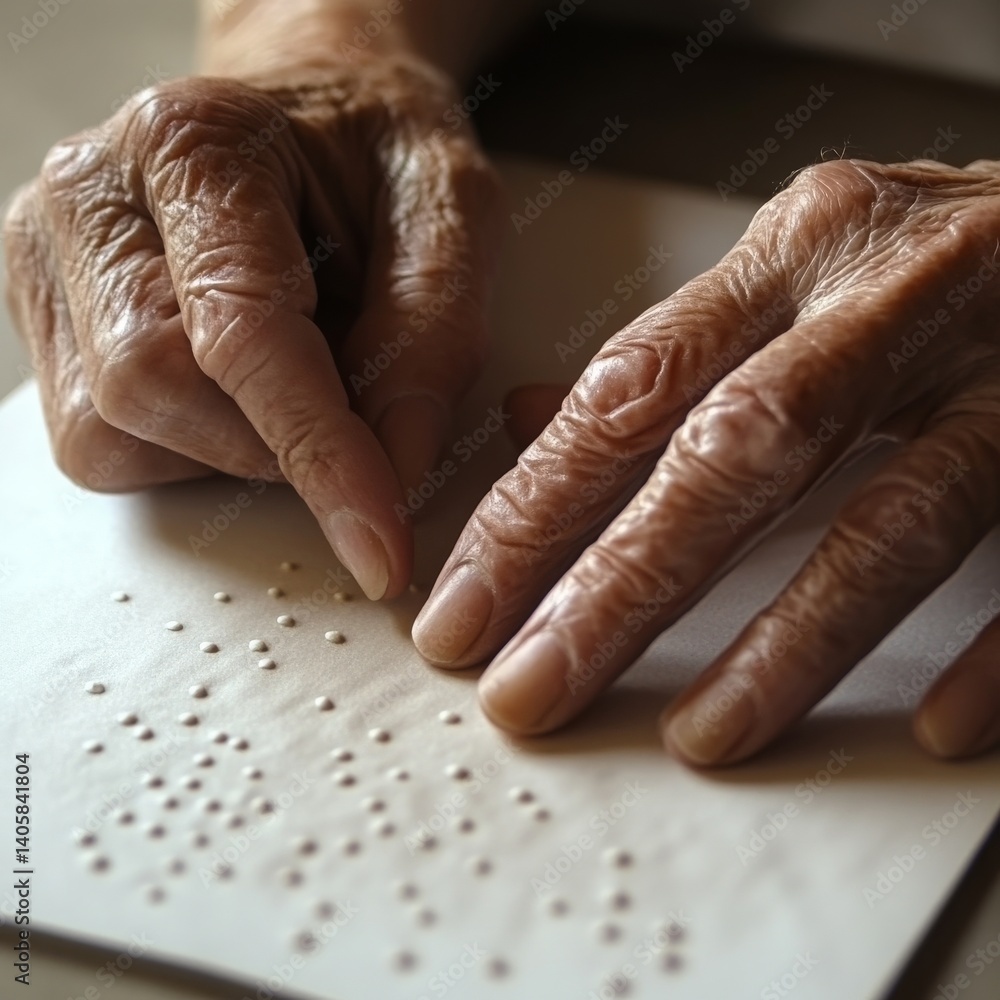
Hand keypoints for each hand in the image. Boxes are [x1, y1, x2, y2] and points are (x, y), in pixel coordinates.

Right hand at [3, 55, 502, 599]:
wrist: (307, 115)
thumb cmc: (374, 154)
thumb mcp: (447, 211)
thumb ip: (433, 333)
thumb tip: (397, 471)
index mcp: (193, 142)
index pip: (241, 332)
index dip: (318, 451)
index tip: (380, 543)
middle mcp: (90, 196)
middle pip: (154, 389)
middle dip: (273, 444)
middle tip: (350, 409)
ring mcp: (49, 262)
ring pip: (115, 431)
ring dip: (232, 448)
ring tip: (294, 379)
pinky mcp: (47, 323)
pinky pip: (101, 443)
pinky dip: (192, 448)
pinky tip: (237, 392)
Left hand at [413, 157, 999, 764]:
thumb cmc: (932, 258)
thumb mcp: (795, 271)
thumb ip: (674, 353)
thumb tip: (532, 422)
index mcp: (797, 251)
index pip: (630, 389)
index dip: (535, 509)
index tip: (464, 610)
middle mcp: (897, 295)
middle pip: (734, 453)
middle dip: (619, 587)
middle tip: (531, 691)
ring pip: (894, 515)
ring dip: (790, 642)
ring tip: (702, 736)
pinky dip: (994, 645)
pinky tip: (935, 719)